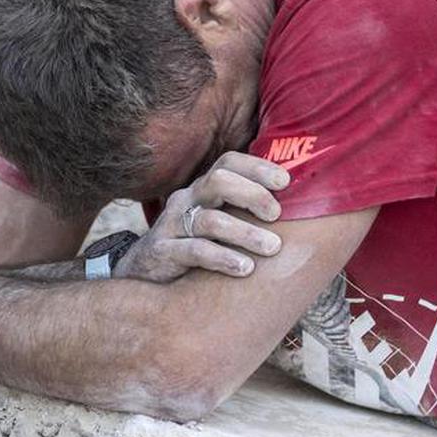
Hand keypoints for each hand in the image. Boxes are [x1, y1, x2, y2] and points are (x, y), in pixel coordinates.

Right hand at [114, 151, 289, 282]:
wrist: (142, 272)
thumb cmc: (192, 244)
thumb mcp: (214, 222)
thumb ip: (242, 211)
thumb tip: (294, 209)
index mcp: (202, 189)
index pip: (228, 164)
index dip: (257, 167)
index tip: (285, 182)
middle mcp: (186, 200)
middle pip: (217, 182)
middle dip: (252, 194)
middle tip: (276, 214)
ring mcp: (172, 225)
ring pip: (210, 220)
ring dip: (245, 233)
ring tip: (272, 248)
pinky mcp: (163, 252)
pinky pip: (195, 251)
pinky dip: (223, 258)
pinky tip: (245, 269)